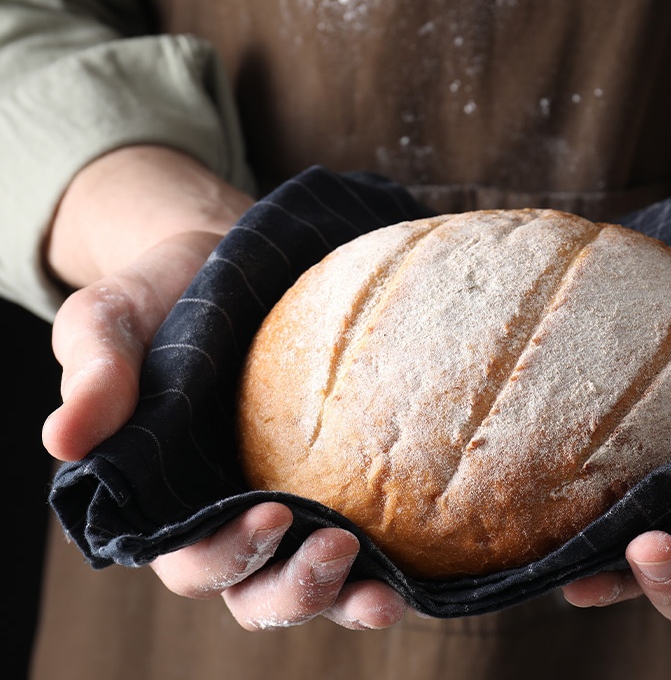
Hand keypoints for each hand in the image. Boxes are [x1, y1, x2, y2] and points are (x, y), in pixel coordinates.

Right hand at [43, 145, 408, 630]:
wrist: (227, 257)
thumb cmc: (162, 294)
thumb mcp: (111, 320)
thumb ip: (94, 372)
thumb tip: (63, 439)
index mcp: (166, 501)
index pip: (190, 558)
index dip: (226, 553)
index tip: (273, 514)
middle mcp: (230, 515)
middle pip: (257, 592)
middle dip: (295, 590)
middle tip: (339, 550)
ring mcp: (290, 501)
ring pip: (314, 583)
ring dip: (348, 598)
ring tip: (388, 595)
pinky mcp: (338, 477)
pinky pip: (367, 537)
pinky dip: (391, 563)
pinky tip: (422, 563)